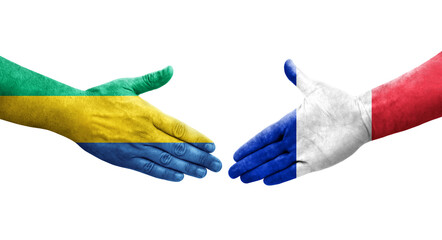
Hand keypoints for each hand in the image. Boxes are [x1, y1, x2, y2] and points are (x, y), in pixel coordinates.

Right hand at [72, 67, 221, 180]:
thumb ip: (152, 80)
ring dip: (187, 167)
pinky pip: (148, 168)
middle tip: (216, 165)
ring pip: (167, 160)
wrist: (74, 114)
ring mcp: (135, 147)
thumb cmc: (100, 97)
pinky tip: (178, 177)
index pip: (180, 129)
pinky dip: (165, 174)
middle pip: (178, 147)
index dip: (198, 139)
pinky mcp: (124, 159)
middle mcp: (145, 132)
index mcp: (149, 114)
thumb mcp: (127, 84)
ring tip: (203, 174)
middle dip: (200, 157)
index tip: (212, 146)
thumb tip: (171, 69)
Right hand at [228, 60, 370, 184]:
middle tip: (230, 172)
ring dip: (258, 171)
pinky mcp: (315, 162)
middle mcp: (293, 140)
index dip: (249, 146)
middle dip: (247, 163)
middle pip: (264, 154)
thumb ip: (299, 78)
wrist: (361, 117)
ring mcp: (303, 152)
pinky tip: (266, 181)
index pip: (263, 137)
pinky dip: (280, 176)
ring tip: (242, 179)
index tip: (235, 154)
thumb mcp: (316, 89)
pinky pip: (293, 171)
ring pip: (274, 164)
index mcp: (289, 123)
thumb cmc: (339, 103)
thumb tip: (287, 63)